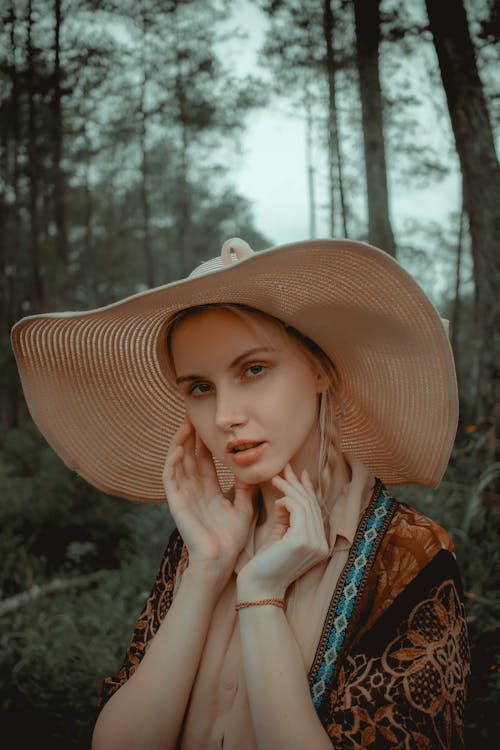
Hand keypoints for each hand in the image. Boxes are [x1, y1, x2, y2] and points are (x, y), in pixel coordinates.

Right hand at [162, 417, 253, 586]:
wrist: (220, 561)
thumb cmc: (231, 540)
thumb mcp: (243, 508)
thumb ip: (245, 489)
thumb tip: (251, 468)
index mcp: (208, 492)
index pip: (204, 461)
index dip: (205, 443)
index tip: (208, 425)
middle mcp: (194, 490)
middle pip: (189, 457)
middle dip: (191, 436)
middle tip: (193, 415)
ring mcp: (183, 495)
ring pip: (178, 463)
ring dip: (179, 443)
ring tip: (185, 424)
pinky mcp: (175, 502)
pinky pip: (170, 478)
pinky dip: (172, 461)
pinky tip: (178, 447)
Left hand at [237, 464, 328, 598]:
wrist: (258, 587)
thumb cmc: (265, 564)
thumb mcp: (280, 536)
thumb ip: (287, 518)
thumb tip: (286, 498)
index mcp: (319, 544)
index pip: (316, 511)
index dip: (308, 490)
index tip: (300, 473)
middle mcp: (322, 544)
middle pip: (311, 505)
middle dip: (298, 484)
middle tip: (286, 467)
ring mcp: (315, 543)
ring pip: (304, 505)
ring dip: (289, 488)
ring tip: (275, 478)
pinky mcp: (302, 540)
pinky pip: (296, 510)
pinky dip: (286, 500)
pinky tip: (277, 499)